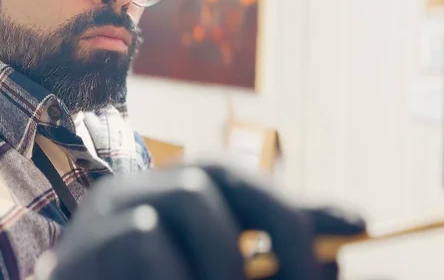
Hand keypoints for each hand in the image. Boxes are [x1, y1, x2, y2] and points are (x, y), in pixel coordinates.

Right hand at [35, 163, 365, 279]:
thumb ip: (266, 274)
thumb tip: (336, 262)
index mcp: (168, 202)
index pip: (242, 182)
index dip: (302, 202)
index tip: (362, 225)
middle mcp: (137, 193)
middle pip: (219, 173)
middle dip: (281, 218)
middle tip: (314, 276)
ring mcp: (104, 213)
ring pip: (191, 197)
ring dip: (229, 258)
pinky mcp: (81, 246)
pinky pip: (147, 240)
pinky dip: (179, 278)